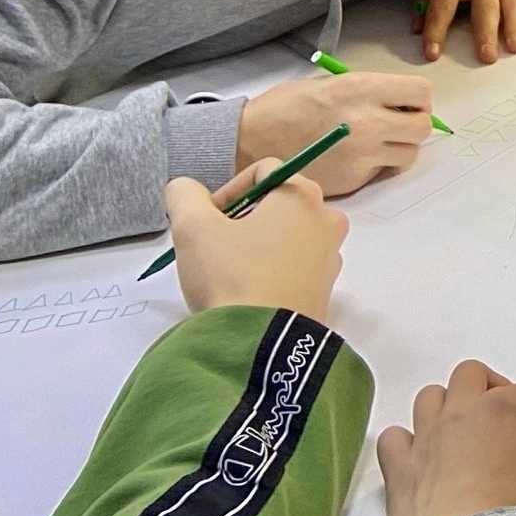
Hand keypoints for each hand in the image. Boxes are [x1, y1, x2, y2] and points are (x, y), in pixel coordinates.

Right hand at [164, 162, 347, 320]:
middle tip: (214, 247)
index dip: (228, 191)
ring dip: (256, 246)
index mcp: (303, 196)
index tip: (207, 221)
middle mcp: (327, 220)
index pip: (262, 172)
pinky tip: (248, 291)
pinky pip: (295, 266)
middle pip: (277, 204)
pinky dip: (272, 271)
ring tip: (229, 272)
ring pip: (286, 236)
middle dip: (242, 220)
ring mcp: (331, 256)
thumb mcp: (193, 227)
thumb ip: (184, 195)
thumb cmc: (230, 276)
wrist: (261, 343)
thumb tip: (186, 189)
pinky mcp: (326, 289)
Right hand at [236, 72, 435, 196]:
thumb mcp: (328, 84)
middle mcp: (367, 122)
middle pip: (423, 127)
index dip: (416, 99)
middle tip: (395, 124)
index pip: (421, 92)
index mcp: (361, 89)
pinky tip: (351, 159)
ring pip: (408, 154)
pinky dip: (373, 167)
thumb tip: (395, 100)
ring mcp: (361, 156)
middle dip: (413, 125)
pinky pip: (380, 173)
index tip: (405, 103)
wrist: (246, 143)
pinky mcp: (351, 181)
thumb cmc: (283, 109)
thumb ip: (366, 92)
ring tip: (373, 143)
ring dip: (397, 149)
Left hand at [379, 361, 515, 515]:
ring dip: (451, 405)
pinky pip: (394, 437)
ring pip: (431, 397)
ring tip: (468, 429)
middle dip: (497, 386)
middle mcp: (456, 414)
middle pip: (473, 376)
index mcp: (497, 411)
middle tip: (514, 415)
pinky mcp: (398, 467)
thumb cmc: (506, 515)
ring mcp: (423, 438)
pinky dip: (408, 439)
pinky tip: (425, 454)